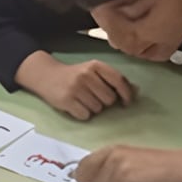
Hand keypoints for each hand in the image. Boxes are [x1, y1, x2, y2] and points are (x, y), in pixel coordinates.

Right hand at [16, 52, 133, 120]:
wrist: (46, 75)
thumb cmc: (74, 75)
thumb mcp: (92, 71)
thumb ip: (112, 79)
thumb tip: (136, 92)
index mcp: (96, 65)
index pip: (118, 80)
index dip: (126, 94)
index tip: (127, 103)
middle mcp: (86, 75)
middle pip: (109, 99)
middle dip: (104, 102)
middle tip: (93, 97)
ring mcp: (76, 88)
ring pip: (97, 109)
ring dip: (93, 108)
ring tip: (83, 100)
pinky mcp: (67, 100)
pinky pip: (85, 115)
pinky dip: (83, 114)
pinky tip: (76, 106)